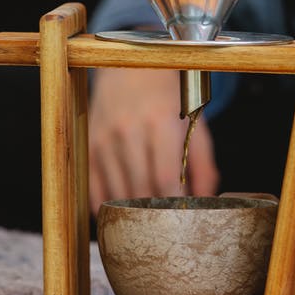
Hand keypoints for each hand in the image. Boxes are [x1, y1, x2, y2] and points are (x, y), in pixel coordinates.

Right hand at [88, 66, 219, 212]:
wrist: (130, 68)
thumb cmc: (169, 97)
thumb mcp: (194, 122)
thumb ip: (204, 164)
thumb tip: (206, 202)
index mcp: (160, 121)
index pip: (165, 178)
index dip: (175, 206)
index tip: (184, 220)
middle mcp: (128, 130)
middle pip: (140, 191)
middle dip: (156, 214)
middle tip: (168, 226)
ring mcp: (104, 140)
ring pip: (117, 195)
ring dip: (134, 213)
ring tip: (149, 218)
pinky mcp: (88, 147)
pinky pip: (95, 194)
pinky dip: (110, 208)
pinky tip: (125, 208)